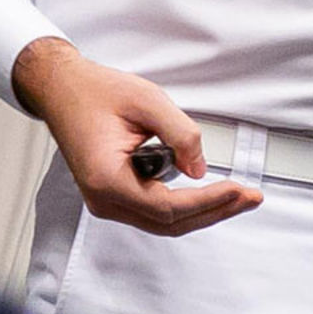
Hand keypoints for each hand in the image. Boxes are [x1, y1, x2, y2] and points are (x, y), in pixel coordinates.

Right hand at [14, 38, 260, 237]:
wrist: (62, 90)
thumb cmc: (95, 92)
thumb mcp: (147, 101)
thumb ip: (180, 134)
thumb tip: (200, 169)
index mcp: (107, 179)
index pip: (168, 207)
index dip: (208, 200)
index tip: (238, 190)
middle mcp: (104, 199)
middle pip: (170, 223)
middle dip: (215, 211)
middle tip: (249, 198)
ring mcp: (107, 201)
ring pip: (165, 222)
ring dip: (204, 211)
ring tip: (238, 197)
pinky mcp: (114, 195)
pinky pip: (156, 210)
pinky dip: (186, 205)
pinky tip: (212, 194)